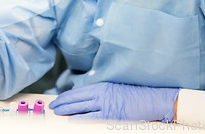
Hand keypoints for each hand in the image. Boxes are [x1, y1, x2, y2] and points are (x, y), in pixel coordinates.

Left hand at [49, 82, 178, 121]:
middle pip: (77, 97)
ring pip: (80, 106)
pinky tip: (72, 119)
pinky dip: (80, 117)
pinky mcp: (111, 113)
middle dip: (62, 102)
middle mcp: (102, 92)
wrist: (152, 99)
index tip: (58, 99)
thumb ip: (102, 93)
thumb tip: (89, 99)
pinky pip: (91, 116)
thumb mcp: (116, 89)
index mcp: (102, 85)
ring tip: (57, 112)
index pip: (79, 91)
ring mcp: (106, 103)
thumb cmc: (136, 95)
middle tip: (52, 106)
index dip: (67, 95)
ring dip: (67, 109)